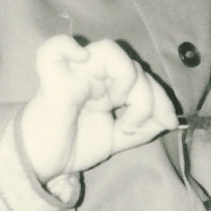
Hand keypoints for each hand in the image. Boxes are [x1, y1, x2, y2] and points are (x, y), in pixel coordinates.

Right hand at [19, 35, 178, 184]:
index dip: (161, 98)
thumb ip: (142, 129)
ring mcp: (73, 73)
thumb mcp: (116, 140)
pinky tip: (82, 58)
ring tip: (114, 105)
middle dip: (146, 97)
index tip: (169, 122)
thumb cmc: (72, 146)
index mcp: (107, 85)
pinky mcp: (52, 78)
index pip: (143, 77)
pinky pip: (55, 47)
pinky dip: (69, 46)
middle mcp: (93, 74)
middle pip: (133, 65)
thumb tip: (170, 119)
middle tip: (132, 125)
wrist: (40, 164)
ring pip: (110, 51)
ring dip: (124, 78)